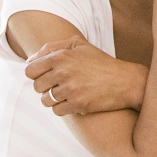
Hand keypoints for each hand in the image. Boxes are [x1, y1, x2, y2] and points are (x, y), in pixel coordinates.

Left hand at [25, 39, 146, 115]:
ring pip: (45, 100)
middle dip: (45, 88)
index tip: (47, 77)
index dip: (36, 75)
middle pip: (37, 86)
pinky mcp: (78, 104)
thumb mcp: (79, 45)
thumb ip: (52, 48)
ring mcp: (70, 89)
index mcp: (61, 56)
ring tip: (66, 95)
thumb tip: (29, 60)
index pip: (30, 70)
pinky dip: (63, 109)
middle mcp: (63, 72)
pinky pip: (57, 111)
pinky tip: (73, 103)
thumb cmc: (101, 63)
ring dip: (53, 100)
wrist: (126, 82)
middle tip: (59, 86)